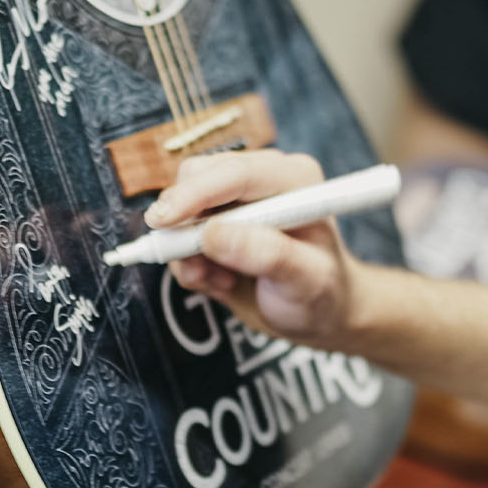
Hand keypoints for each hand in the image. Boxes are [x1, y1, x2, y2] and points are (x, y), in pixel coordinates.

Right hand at [149, 150, 363, 344]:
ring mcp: (235, 199)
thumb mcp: (307, 281)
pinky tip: (219, 281)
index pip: (236, 172)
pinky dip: (188, 263)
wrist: (318, 315)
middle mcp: (262, 180)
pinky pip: (178, 234)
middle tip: (197, 269)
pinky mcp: (215, 221)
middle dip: (184, 224)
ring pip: (180, 206)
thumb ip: (267, 254)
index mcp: (293, 179)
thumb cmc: (322, 295)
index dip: (196, 193)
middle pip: (197, 176)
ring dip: (186, 251)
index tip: (164, 221)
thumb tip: (214, 235)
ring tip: (220, 282)